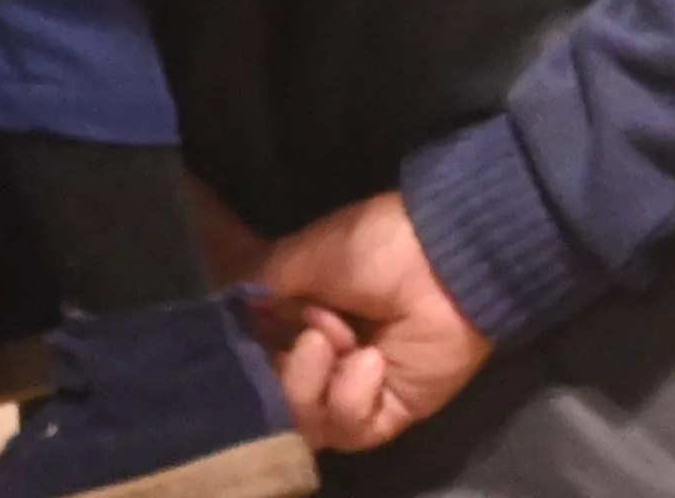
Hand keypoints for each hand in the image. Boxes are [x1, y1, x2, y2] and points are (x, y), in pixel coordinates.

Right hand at [250, 192, 491, 454]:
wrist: (446, 257)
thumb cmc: (376, 246)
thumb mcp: (305, 255)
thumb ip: (261, 284)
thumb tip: (228, 306)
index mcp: (300, 319)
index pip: (255, 356)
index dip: (246, 354)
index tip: (249, 332)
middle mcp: (322, 359)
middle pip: (274, 397)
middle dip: (280, 369)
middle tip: (305, 336)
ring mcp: (354, 390)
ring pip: (306, 421)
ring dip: (309, 382)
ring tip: (334, 341)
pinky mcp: (386, 413)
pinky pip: (350, 428)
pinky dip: (350, 397)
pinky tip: (370, 361)